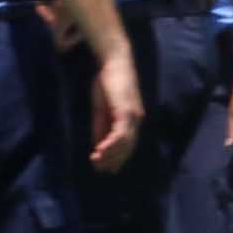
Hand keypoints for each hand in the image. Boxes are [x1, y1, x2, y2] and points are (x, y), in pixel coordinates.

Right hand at [84, 45, 141, 170]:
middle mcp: (136, 120)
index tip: (105, 168)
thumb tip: (98, 144)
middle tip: (100, 171)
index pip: (127, 144)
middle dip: (114, 160)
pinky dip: (111, 144)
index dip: (117, 157)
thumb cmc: (107, 81)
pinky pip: (120, 133)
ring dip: (110, 155)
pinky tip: (100, 151)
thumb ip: (100, 126)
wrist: (113, 61)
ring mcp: (133, 116)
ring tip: (97, 162)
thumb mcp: (101, 108)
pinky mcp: (126, 111)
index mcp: (132, 119)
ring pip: (125, 143)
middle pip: (128, 147)